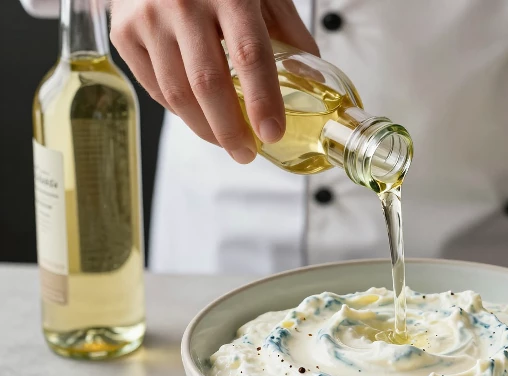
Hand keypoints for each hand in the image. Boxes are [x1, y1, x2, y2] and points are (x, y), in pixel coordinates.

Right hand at [110, 0, 318, 162]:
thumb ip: (286, 30)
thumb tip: (310, 78)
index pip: (250, 55)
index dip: (262, 100)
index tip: (272, 133)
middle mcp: (183, 3)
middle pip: (208, 83)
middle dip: (230, 129)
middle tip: (247, 153)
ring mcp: (148, 17)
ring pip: (177, 92)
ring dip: (204, 128)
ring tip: (226, 142)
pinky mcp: (123, 32)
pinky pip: (154, 86)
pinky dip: (179, 111)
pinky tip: (199, 118)